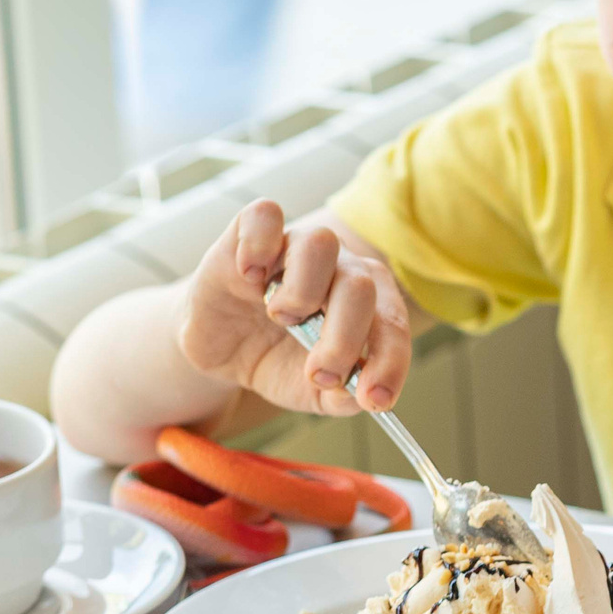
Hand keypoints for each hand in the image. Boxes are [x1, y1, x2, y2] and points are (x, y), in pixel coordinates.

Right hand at [177, 201, 411, 415]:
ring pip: (320, 244)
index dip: (389, 362)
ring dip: (302, 291)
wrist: (220, 349)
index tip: (374, 399)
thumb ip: (341, 396)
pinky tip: (251, 277)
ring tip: (281, 319)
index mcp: (368, 305)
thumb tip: (361, 396)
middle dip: (343, 338)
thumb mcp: (310, 392)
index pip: (392, 324)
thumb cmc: (277, 360)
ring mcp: (295, 248)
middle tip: (318, 372)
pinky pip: (264, 214)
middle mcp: (339, 269)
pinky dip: (259, 243)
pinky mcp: (248, 236)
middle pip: (360, 285)